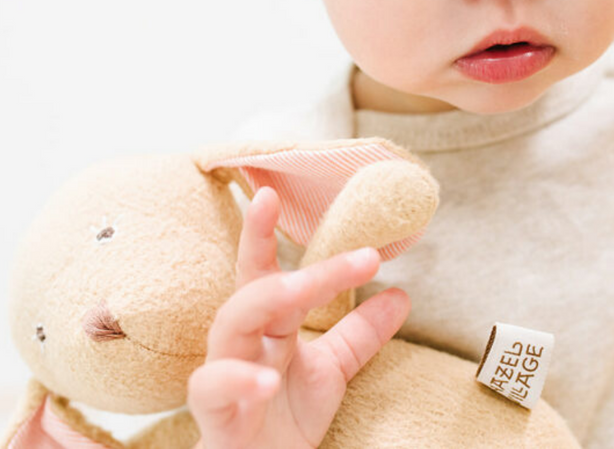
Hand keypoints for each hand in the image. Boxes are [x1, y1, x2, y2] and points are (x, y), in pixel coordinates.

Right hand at [187, 186, 410, 448]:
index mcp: (266, 327)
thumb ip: (358, 334)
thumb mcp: (330, 371)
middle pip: (253, 290)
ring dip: (262, 303)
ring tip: (298, 289)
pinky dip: (238, 381)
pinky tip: (267, 378)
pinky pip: (213, 390)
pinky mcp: (216, 416)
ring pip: (227, 327)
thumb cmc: (280, 419)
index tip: (272, 194)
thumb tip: (401, 294)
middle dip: (276, 258)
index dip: (263, 233)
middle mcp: (240, 343)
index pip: (263, 271)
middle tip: (329, 247)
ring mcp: (223, 376)